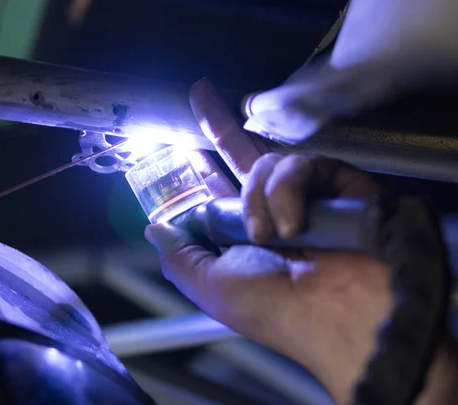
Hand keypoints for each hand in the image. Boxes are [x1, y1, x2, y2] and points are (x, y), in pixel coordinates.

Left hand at [145, 78, 397, 403]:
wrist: (340, 311)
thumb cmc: (272, 305)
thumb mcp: (210, 285)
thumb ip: (179, 255)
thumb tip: (153, 228)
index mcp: (242, 235)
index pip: (216, 192)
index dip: (198, 170)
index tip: (180, 149)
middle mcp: (271, 208)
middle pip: (240, 155)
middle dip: (218, 125)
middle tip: (199, 93)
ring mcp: (303, 193)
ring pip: (265, 162)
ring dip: (259, 198)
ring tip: (273, 235)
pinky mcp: (334, 180)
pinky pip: (300, 163)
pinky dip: (289, 191)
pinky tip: (297, 222)